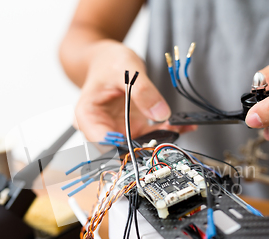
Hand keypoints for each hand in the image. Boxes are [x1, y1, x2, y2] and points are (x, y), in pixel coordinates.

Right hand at [74, 41, 196, 141]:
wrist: (107, 60)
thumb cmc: (107, 62)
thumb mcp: (125, 68)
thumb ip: (142, 90)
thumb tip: (160, 113)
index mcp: (87, 116)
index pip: (102, 142)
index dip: (122, 147)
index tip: (144, 144)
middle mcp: (100, 127)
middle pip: (120, 149)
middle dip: (145, 146)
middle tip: (168, 138)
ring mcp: (116, 129)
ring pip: (137, 146)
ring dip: (159, 141)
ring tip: (180, 128)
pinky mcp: (130, 128)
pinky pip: (148, 136)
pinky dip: (164, 132)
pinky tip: (180, 126)